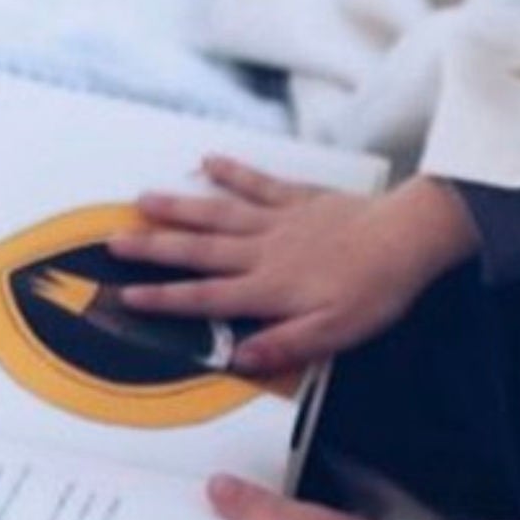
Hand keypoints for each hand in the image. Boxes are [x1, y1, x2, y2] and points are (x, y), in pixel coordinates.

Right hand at [107, 168, 478, 380]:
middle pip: (199, 251)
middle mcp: (264, 252)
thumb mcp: (334, 334)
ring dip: (179, 207)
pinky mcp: (300, 198)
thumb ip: (284, 346)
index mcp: (269, 290)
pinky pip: (259, 182)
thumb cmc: (374, 292)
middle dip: (153, 247)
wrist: (408, 238)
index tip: (125, 296)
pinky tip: (208, 161)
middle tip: (112, 240)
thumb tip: (235, 357)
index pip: (206, 298)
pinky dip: (233, 172)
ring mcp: (279, 221)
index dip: (164, 299)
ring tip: (141, 199)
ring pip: (219, 213)